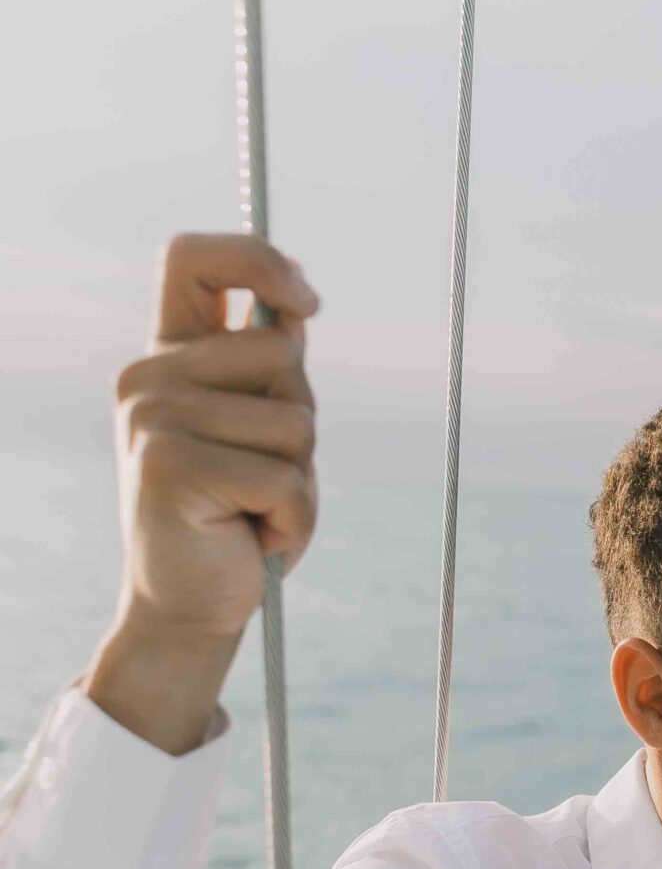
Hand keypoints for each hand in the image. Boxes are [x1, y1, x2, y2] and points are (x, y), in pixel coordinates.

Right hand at [87, 233, 320, 755]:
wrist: (190, 609)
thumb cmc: (235, 521)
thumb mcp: (255, 434)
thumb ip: (268, 373)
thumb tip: (297, 309)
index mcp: (167, 357)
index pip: (195, 259)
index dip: (256, 259)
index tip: (305, 302)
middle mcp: (148, 377)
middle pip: (282, 353)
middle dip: (301, 422)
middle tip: (261, 479)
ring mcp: (154, 417)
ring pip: (296, 420)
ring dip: (301, 481)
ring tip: (257, 513)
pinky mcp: (172, 465)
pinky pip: (286, 478)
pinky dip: (294, 519)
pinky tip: (256, 540)